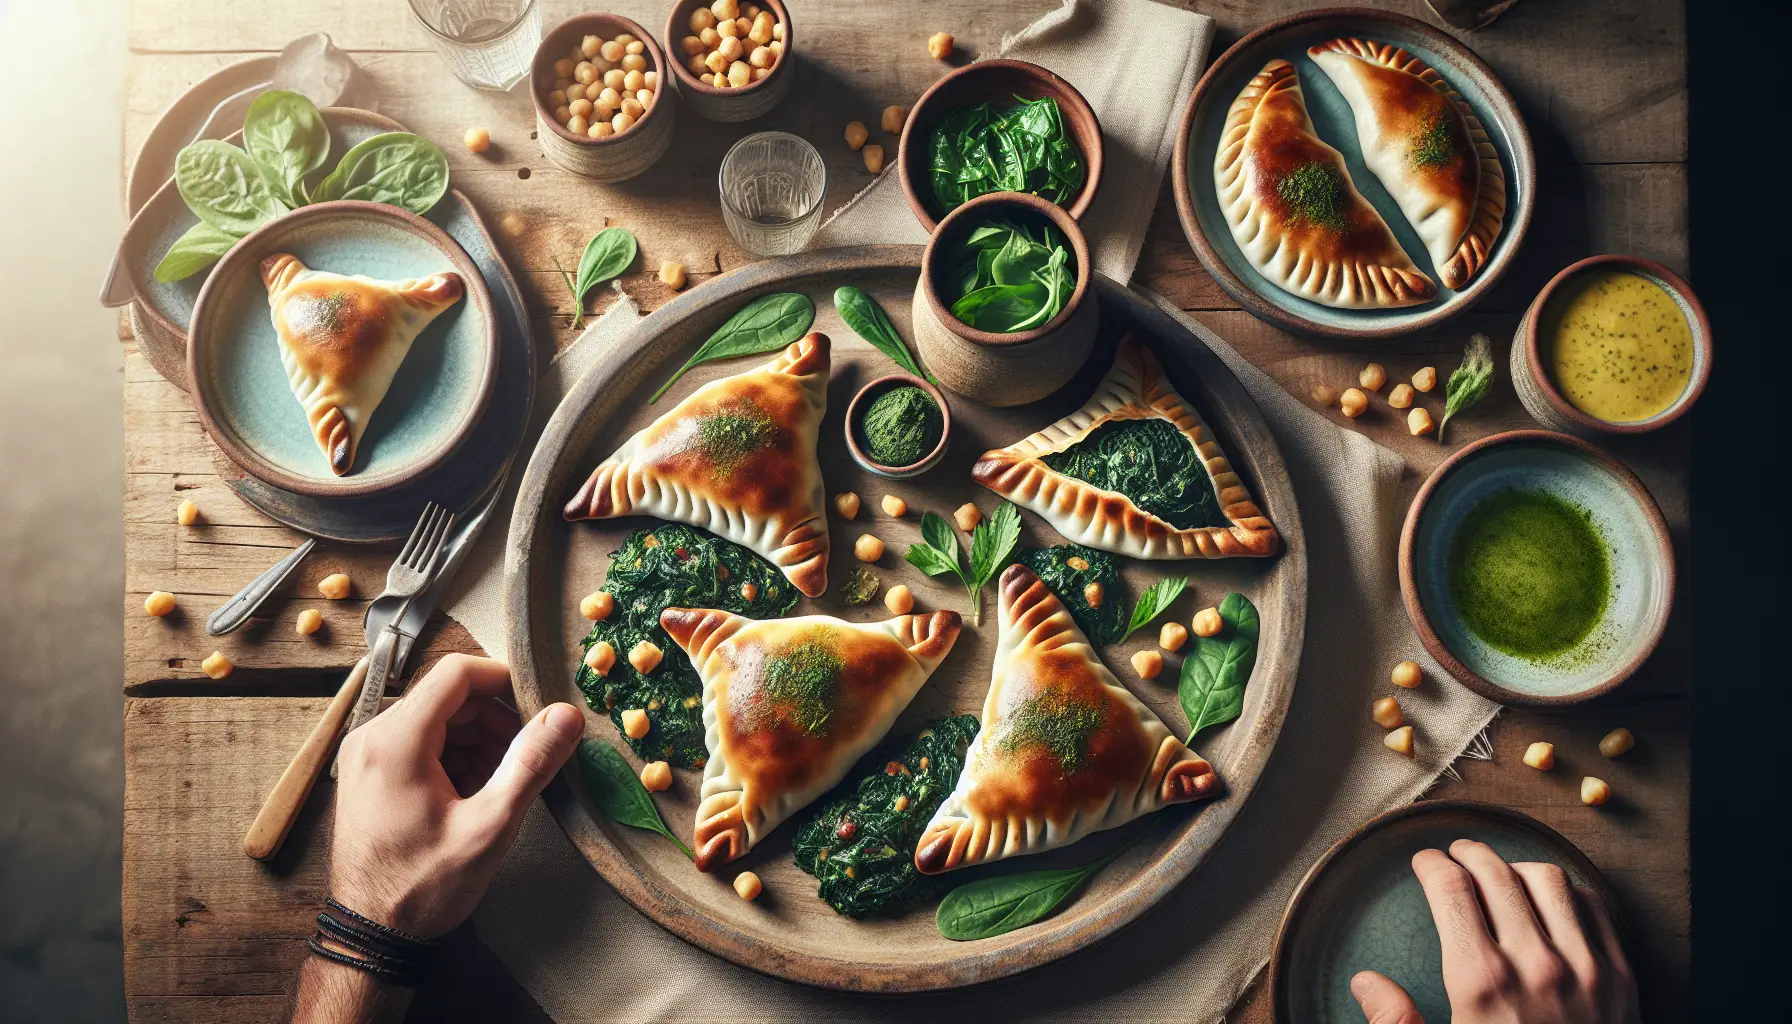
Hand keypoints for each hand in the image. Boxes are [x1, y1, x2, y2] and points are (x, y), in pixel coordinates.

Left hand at [328, 654, 583, 938]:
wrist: (371, 933)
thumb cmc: (424, 886)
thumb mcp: (490, 827)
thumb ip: (530, 764)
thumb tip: (566, 715)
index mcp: (396, 740)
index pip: (455, 673)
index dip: (503, 681)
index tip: (536, 709)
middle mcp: (370, 737)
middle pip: (446, 695)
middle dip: (493, 718)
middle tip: (523, 757)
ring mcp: (363, 755)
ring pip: (433, 718)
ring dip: (475, 738)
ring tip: (498, 783)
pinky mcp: (365, 774)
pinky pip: (416, 741)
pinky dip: (451, 754)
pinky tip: (471, 792)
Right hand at [1352, 839, 1637, 1023]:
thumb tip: (1367, 983)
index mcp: (1480, 983)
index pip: (1450, 890)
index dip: (1431, 865)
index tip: (1424, 862)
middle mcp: (1534, 965)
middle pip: (1496, 874)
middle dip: (1469, 854)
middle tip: (1456, 853)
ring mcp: (1585, 969)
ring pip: (1548, 879)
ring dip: (1518, 866)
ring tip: (1501, 871)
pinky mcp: (1621, 979)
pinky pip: (1594, 908)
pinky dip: (1568, 891)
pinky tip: (1550, 899)